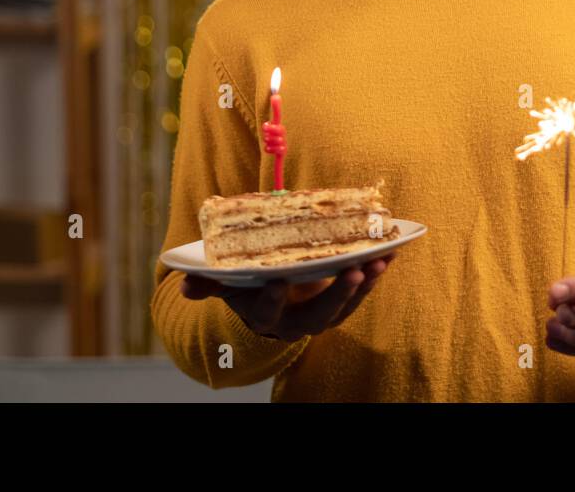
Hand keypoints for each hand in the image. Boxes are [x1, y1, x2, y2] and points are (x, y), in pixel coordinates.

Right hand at [180, 253, 396, 341]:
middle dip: (338, 295)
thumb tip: (184, 284)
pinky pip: (362, 291)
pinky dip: (377, 273)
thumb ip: (207, 284)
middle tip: (353, 272)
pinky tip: (391, 252)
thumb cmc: (247, 285)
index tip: (276, 281)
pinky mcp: (342, 303)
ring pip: (346, 307)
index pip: (267, 312)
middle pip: (319, 316)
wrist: (272, 297)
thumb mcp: (226, 285)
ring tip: (381, 261)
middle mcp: (296, 322)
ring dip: (366, 285)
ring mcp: (322, 315)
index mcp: (265, 316)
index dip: (271, 299)